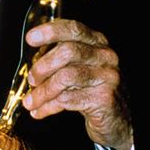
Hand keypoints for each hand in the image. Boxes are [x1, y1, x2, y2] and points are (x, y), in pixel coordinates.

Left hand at [23, 19, 132, 149]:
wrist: (119, 120)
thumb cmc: (92, 90)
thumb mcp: (79, 68)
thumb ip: (60, 60)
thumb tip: (32, 60)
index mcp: (97, 43)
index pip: (73, 29)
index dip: (50, 31)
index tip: (31, 38)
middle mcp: (105, 56)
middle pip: (68, 51)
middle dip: (43, 66)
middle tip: (31, 80)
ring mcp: (108, 76)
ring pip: (66, 77)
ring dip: (43, 91)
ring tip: (30, 102)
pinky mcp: (104, 98)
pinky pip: (68, 99)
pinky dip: (49, 106)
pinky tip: (41, 111)